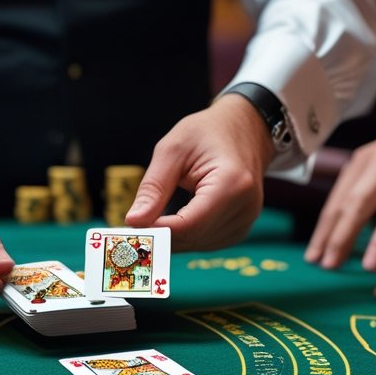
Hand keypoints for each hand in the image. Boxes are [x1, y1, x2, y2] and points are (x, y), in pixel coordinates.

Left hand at [126, 95, 271, 250]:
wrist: (244, 129)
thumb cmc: (207, 133)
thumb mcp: (173, 149)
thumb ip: (154, 187)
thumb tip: (134, 221)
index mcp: (231, 184)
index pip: (189, 224)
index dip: (157, 231)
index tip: (129, 227)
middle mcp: (245, 208)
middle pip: (193, 237)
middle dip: (160, 235)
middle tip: (131, 227)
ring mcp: (246, 221)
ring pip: (197, 244)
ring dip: (171, 238)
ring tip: (150, 219)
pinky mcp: (240, 229)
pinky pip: (206, 242)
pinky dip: (185, 236)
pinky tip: (172, 221)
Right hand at [305, 114, 375, 270]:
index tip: (368, 268)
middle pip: (359, 203)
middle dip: (341, 237)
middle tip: (328, 266)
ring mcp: (367, 159)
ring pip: (341, 198)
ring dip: (326, 231)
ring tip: (314, 259)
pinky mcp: (354, 161)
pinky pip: (337, 193)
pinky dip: (327, 219)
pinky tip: (319, 241)